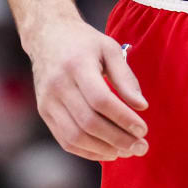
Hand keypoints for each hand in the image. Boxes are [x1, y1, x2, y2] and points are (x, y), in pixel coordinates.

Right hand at [26, 15, 148, 161]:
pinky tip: (109, 151)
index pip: (100, 100)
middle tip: (141, 147)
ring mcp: (47, 101)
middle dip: (118, 139)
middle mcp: (58, 85)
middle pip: (88, 122)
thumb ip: (125, 77)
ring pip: (75, 136)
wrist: (47, 36)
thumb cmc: (84, 42)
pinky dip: (89, 151)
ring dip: (104, 149)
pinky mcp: (44, 112)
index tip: (143, 129)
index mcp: (76, 65)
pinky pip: (65, 140)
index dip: (123, 118)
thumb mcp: (109, 48)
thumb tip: (141, 106)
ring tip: (127, 151)